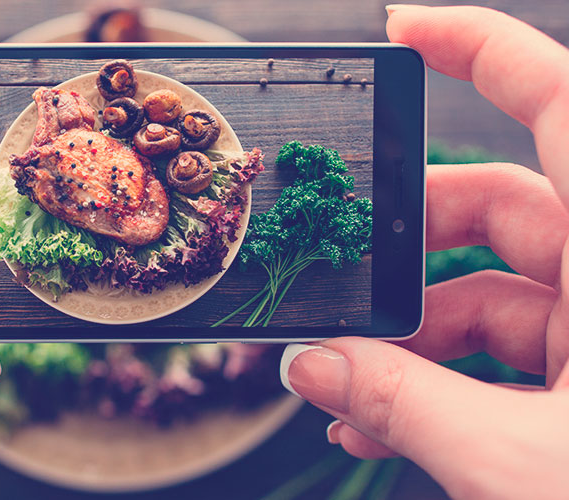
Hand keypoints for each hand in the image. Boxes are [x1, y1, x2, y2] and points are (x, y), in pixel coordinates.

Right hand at [280, 6, 568, 498]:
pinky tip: (384, 420)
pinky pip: (504, 356)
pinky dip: (441, 380)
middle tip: (337, 283)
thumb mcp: (518, 463)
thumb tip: (312, 369)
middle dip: (401, 247)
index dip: (481, 48)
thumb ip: (401, 405)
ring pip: (490, 294)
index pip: (562, 105)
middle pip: (497, 209)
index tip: (404, 29)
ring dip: (407, 338)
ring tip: (344, 386)